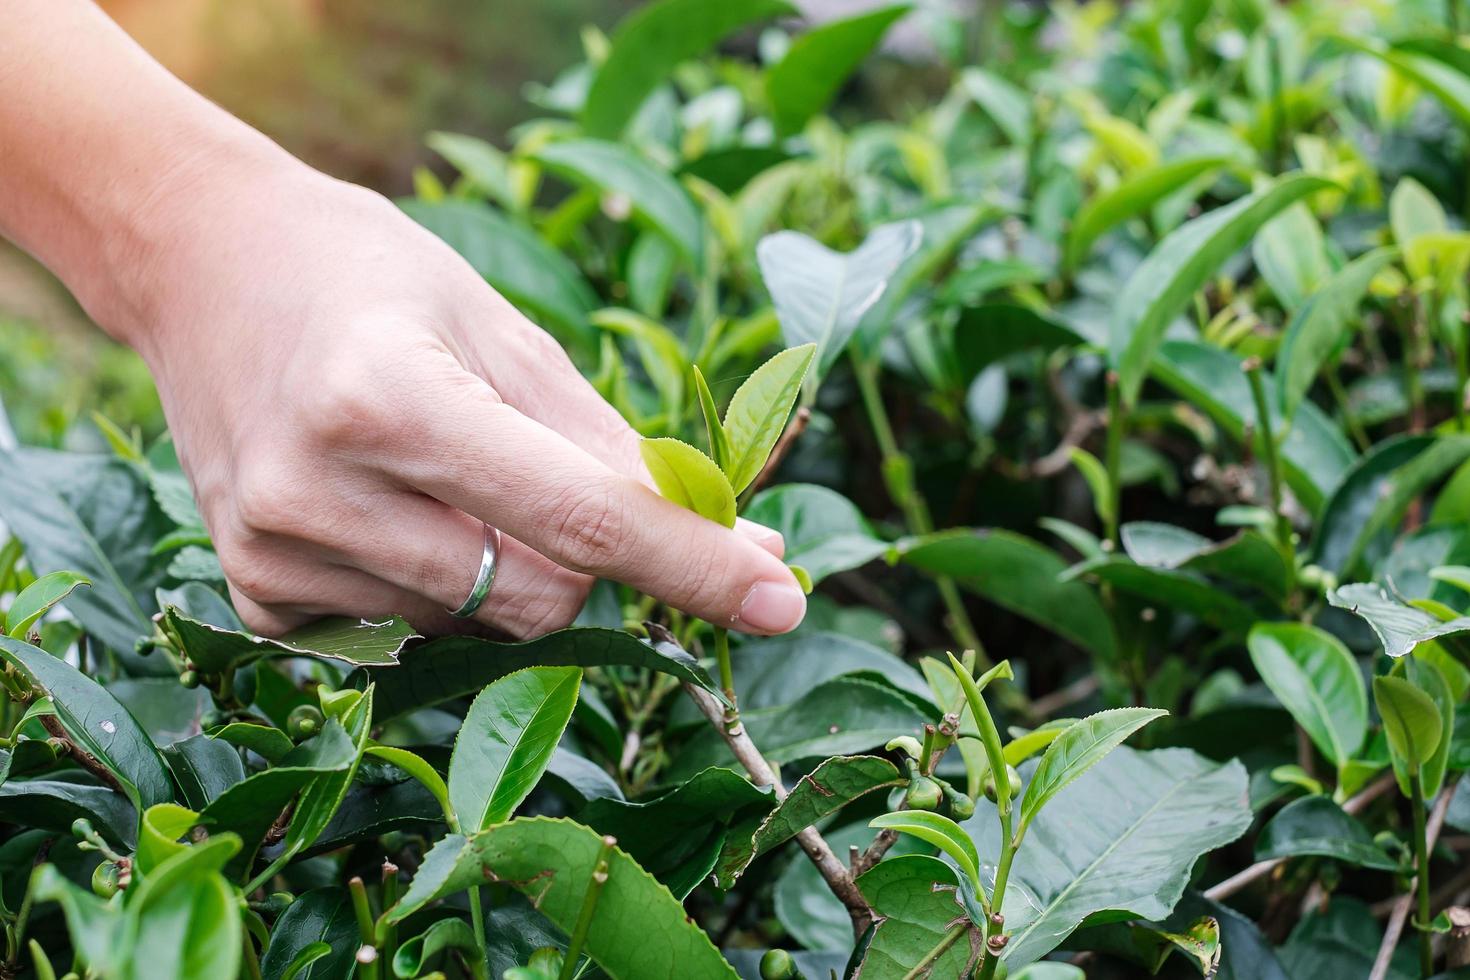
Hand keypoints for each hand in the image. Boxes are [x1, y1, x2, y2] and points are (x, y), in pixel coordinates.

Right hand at [115, 164, 806, 638]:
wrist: (204, 266)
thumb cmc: (373, 279)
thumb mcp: (505, 330)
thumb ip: (617, 449)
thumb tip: (749, 542)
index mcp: (389, 397)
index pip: (583, 519)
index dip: (697, 565)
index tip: (786, 600)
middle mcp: (315, 489)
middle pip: (539, 596)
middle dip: (591, 560)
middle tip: (558, 479)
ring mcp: (273, 554)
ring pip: (482, 625)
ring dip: (508, 568)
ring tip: (442, 472)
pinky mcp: (256, 595)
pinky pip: (415, 636)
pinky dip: (445, 587)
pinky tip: (393, 510)